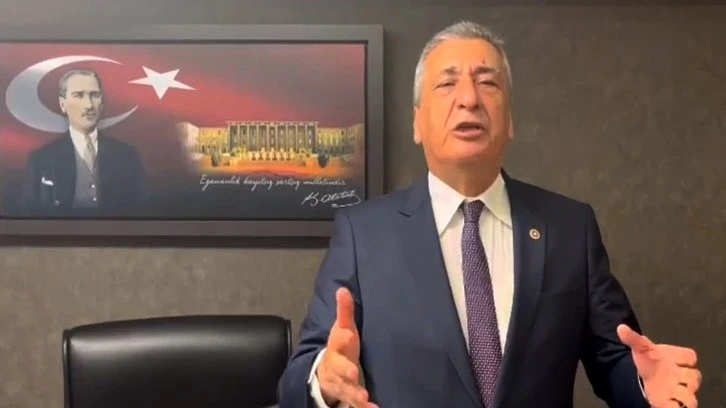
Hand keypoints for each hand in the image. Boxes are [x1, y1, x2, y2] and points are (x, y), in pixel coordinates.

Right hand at [316, 287, 376, 407]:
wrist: (325, 374)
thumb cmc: (340, 348)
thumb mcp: (343, 329)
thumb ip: (345, 312)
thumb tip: (343, 289)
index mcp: (336, 347)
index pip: (337, 340)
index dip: (342, 337)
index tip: (348, 334)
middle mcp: (336, 366)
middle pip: (338, 368)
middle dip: (344, 370)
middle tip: (352, 372)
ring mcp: (341, 383)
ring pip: (346, 389)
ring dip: (354, 394)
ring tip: (364, 398)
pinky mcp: (349, 396)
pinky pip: (355, 404)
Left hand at [617, 324, 700, 407]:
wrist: (646, 375)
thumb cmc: (649, 360)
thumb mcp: (640, 347)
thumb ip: (633, 338)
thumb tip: (620, 328)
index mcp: (676, 358)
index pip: (690, 356)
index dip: (685, 358)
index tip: (673, 359)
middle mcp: (682, 375)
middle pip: (694, 377)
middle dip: (687, 380)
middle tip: (674, 380)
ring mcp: (679, 390)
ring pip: (691, 397)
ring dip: (685, 397)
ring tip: (672, 395)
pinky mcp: (672, 403)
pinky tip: (664, 406)